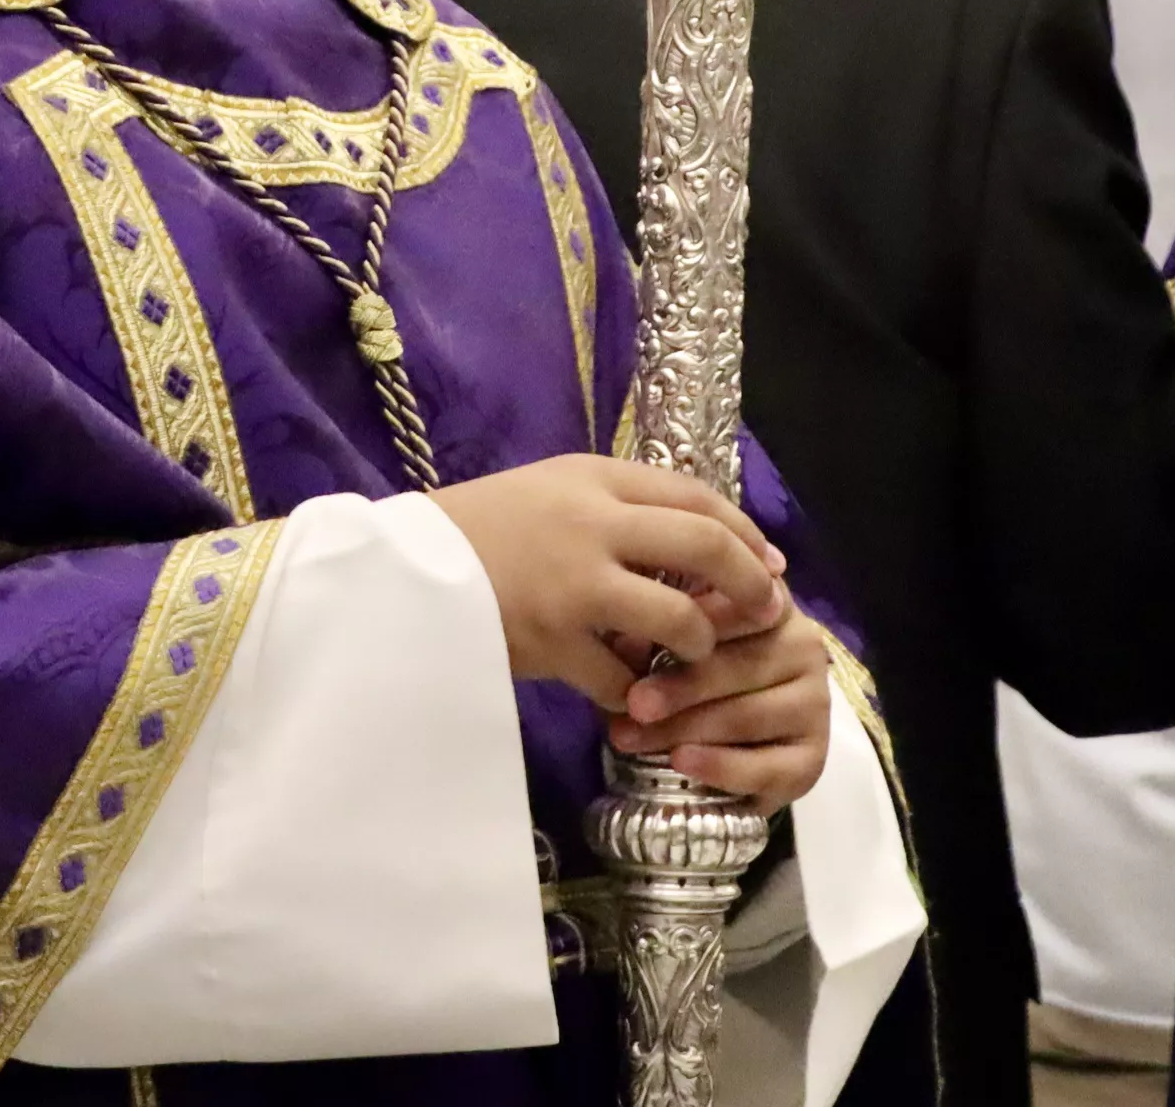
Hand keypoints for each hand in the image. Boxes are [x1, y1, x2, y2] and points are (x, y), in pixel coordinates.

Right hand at [429, 454, 790, 712]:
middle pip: (705, 545)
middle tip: (764, 612)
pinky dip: (637, 692)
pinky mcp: (553, 641)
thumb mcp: (549, 491)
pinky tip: (634, 696)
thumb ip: (614, 506)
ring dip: (699, 644)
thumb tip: (696, 538)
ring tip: (693, 656)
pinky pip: (623, 677)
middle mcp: (592, 523)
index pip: (695, 495)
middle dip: (749, 584)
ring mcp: (575, 584)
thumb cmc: (479, 529)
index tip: (770, 562)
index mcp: (592, 478)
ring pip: (678, 617)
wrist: (404, 571)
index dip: (745, 532)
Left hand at [604, 604, 834, 807]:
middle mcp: (804, 647)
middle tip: (632, 703)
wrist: (727, 752)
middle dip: (680, 686)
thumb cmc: (689, 678)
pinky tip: (682, 762)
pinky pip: (767, 766)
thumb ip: (655, 634)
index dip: (689, 621)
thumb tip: (624, 638)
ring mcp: (815, 704)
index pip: (737, 605)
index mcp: (770, 604)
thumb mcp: (668, 644)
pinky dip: (720, 766)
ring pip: (748, 715)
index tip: (639, 635)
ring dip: (687, 729)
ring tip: (635, 738)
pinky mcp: (813, 759)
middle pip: (740, 665)